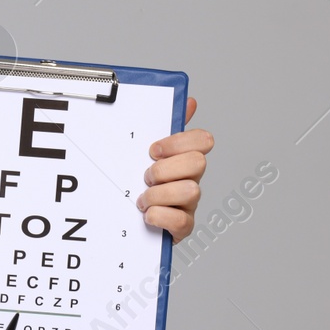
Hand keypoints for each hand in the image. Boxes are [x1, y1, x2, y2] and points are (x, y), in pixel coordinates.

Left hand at [136, 96, 213, 240]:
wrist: (127, 224)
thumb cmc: (142, 186)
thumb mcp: (147, 155)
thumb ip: (165, 128)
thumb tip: (188, 101)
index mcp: (184, 159)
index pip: (202, 140)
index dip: (179, 142)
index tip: (153, 150)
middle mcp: (191, 180)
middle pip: (197, 163)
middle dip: (165, 169)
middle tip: (145, 177)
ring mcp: (189, 205)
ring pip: (190, 191)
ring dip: (159, 194)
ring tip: (143, 199)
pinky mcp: (182, 228)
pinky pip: (181, 221)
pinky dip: (160, 216)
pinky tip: (147, 215)